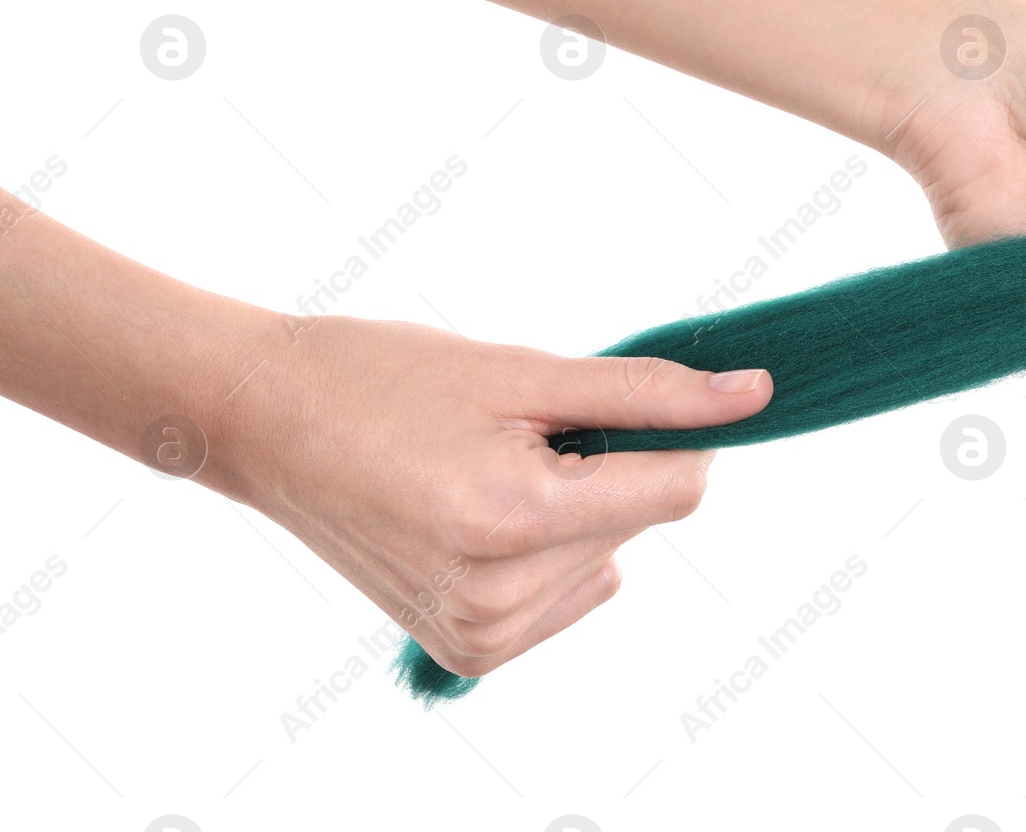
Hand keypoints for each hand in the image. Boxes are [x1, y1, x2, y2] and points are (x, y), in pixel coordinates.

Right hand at [211, 315, 770, 677]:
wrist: (268, 424)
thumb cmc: (384, 378)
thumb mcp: (520, 370)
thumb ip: (647, 392)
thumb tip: (757, 396)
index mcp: (513, 520)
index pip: (678, 489)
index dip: (673, 434)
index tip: (626, 399)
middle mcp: (499, 598)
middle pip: (642, 521)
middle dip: (606, 466)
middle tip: (514, 432)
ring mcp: (479, 636)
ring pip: (609, 558)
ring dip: (576, 509)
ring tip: (483, 470)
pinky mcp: (467, 655)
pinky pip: (571, 593)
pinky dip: (552, 550)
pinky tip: (480, 515)